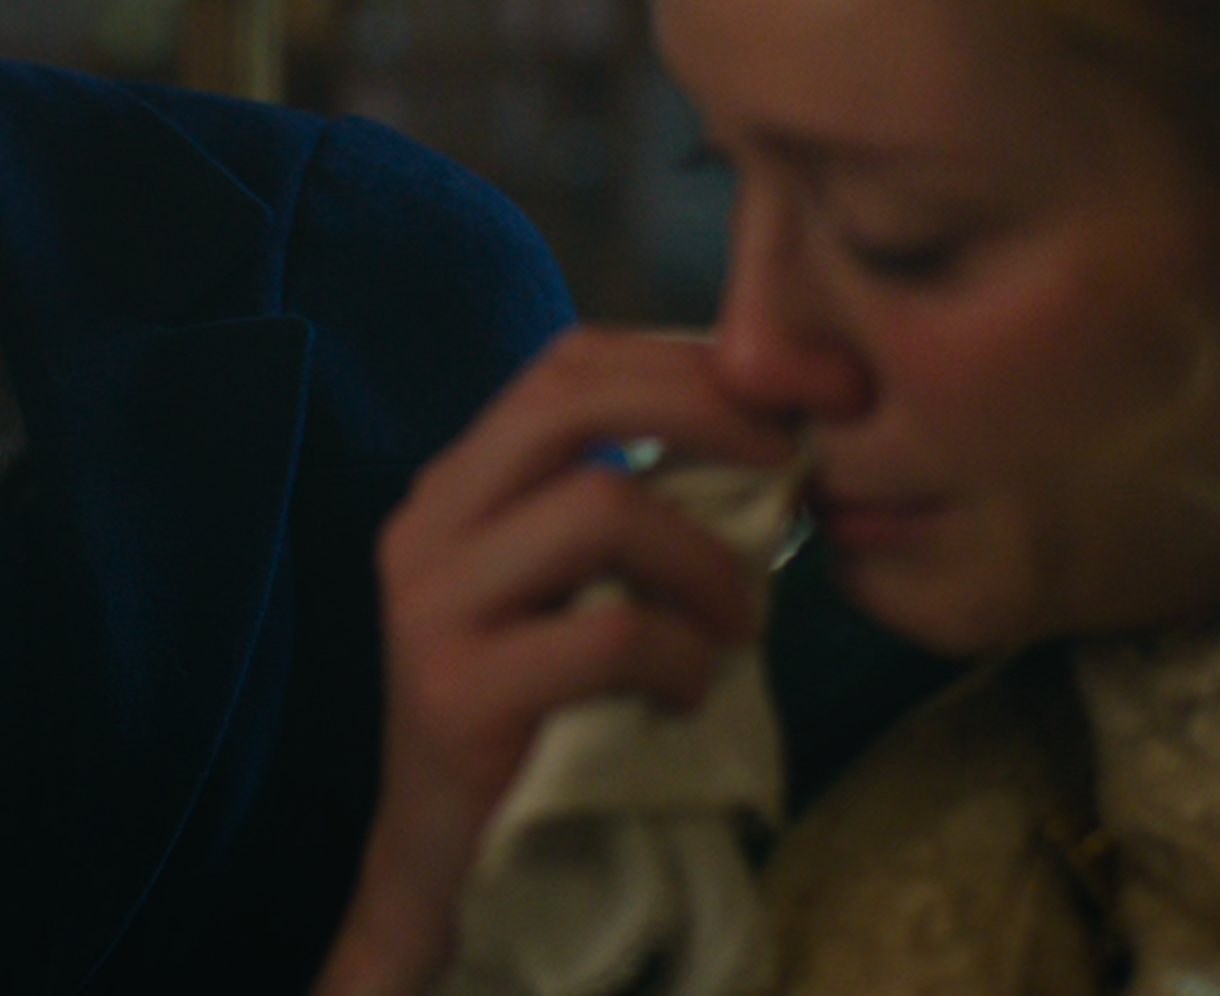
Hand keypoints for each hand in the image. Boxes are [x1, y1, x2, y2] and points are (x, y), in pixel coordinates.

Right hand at [312, 326, 795, 995]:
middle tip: (789, 462)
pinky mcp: (458, 692)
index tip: (787, 395)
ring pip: (595, 507)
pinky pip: (606, 635)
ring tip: (742, 619)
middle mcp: (430, 522)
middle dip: (702, 409)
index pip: (567, 363)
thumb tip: (773, 439)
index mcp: (460, 482)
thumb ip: (629, 506)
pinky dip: (679, 655)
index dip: (683, 358)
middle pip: (568, 397)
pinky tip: (689, 691)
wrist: (444, 860)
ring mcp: (433, 604)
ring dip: (704, 558)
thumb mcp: (568, 586)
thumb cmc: (536, 713)